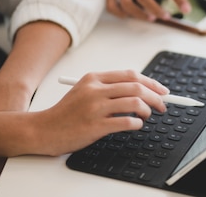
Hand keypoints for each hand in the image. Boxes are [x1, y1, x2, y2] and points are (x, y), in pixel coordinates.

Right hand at [33, 70, 168, 155]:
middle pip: (136, 87)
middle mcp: (95, 90)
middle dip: (155, 97)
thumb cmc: (67, 113)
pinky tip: (136, 125)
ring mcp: (95, 108)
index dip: (151, 83)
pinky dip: (137, 124)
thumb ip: (109, 88)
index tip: (162, 91)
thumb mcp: (85, 91)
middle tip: (162, 105)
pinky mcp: (95, 126)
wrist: (43, 129)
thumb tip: (142, 90)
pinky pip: (126, 122)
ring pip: (134, 103)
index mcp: (94, 78)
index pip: (131, 75)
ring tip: (147, 116)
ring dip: (147, 110)